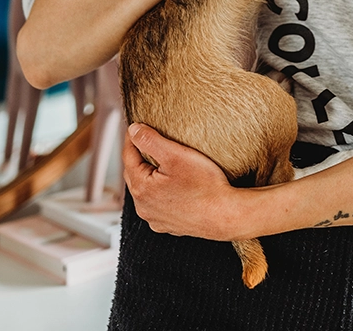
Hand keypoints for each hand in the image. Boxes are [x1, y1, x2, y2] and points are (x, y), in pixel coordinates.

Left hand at [123, 123, 242, 238]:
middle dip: (140, 156)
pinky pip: (158, 204)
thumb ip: (150, 140)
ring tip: (164, 161)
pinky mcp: (168, 225)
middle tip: (151, 140)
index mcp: (141, 188)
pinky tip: (175, 185)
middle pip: (135, 173)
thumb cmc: (204, 186)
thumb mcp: (176, 155)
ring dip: (150, 175)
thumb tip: (134, 130)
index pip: (128, 156)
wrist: (224, 215)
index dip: (133, 138)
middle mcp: (143, 207)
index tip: (137, 126)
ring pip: (146, 190)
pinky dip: (161, 192)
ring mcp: (155, 218)